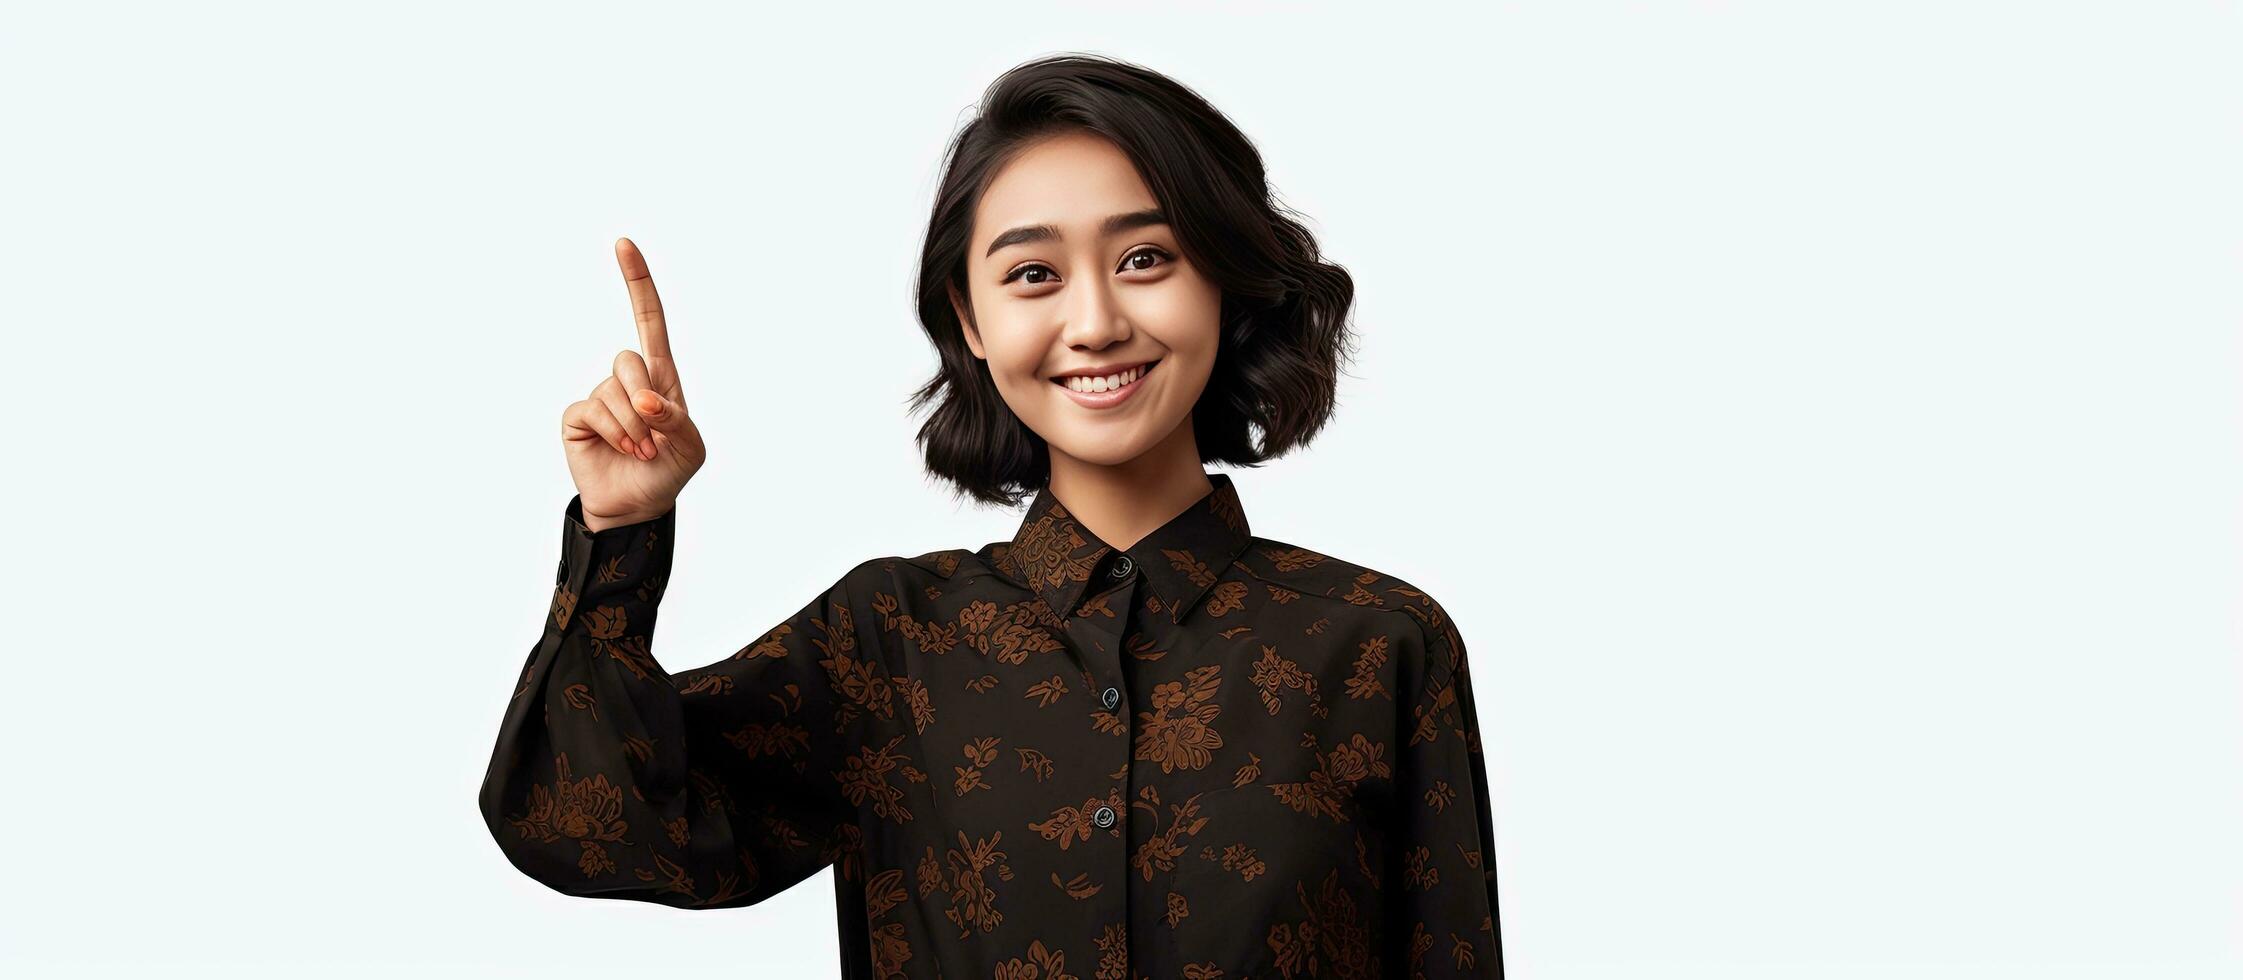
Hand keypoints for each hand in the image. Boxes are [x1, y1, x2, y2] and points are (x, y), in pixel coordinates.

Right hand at [560, 238, 707, 529]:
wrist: (639, 506)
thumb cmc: (669, 471)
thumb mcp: (689, 446)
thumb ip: (676, 419)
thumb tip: (645, 402)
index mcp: (660, 375)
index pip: (649, 319)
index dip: (637, 282)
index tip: (623, 244)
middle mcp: (627, 379)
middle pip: (628, 359)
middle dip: (644, 399)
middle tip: (655, 437)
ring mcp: (600, 396)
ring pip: (612, 392)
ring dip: (633, 428)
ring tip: (642, 451)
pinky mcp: (578, 417)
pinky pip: (593, 411)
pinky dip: (614, 434)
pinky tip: (623, 451)